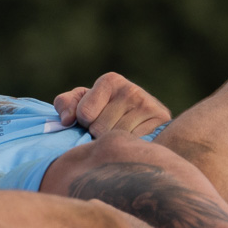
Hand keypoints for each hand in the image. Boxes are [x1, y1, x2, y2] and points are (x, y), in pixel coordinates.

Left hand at [54, 72, 170, 136]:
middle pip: (100, 128)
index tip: (91, 119)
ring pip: (117, 137)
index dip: (84, 122)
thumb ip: (65, 105)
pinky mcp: (162, 122)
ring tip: (120, 133)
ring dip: (114, 141)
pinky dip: (129, 145)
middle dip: (98, 133)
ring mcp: (149, 105)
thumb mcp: (82, 102)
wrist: (145, 119)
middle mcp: (131, 89)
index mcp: (110, 81)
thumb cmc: (104, 109)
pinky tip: (133, 140)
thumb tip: (66, 120)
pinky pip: (134, 143)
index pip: (84, 113)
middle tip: (108, 128)